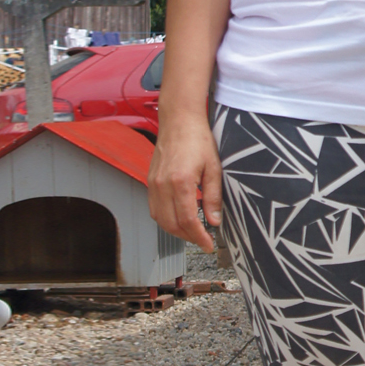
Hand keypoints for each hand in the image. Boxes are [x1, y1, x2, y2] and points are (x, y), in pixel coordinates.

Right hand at [147, 117, 223, 252]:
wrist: (179, 121)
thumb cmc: (197, 139)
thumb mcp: (214, 167)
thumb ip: (213, 196)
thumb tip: (214, 221)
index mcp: (180, 182)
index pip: (187, 221)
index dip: (198, 237)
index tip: (208, 245)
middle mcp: (162, 185)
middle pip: (171, 225)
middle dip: (187, 237)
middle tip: (202, 239)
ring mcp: (153, 184)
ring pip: (160, 220)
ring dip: (175, 230)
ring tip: (193, 231)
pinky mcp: (150, 181)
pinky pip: (154, 209)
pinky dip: (166, 218)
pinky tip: (179, 216)